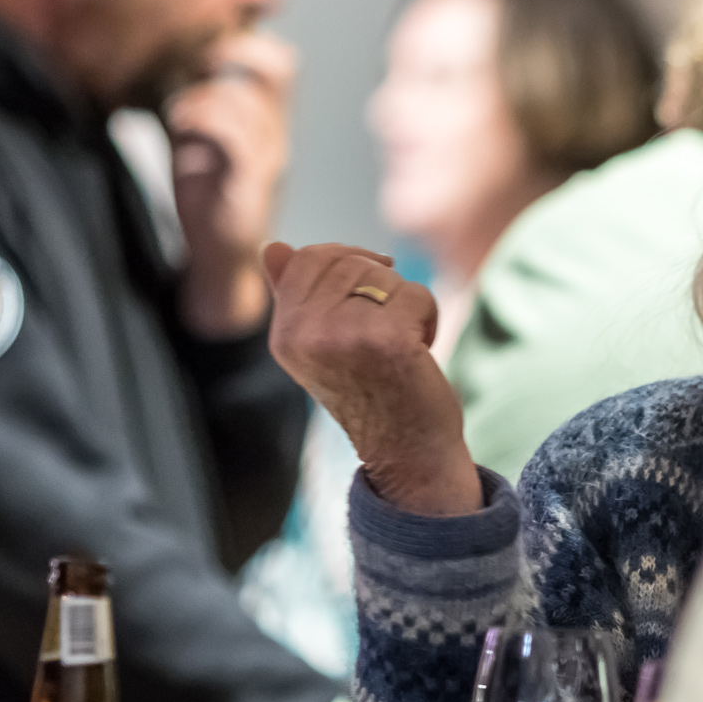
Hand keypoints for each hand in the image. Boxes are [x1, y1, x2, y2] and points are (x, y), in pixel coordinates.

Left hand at [168, 31, 296, 338]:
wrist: (221, 255)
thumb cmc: (208, 193)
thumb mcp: (198, 132)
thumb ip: (194, 93)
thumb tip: (162, 53)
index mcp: (266, 115)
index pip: (276, 57)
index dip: (243, 36)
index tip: (197, 43)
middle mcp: (277, 131)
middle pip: (280, 66)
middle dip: (236, 49)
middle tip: (197, 60)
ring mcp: (270, 156)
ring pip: (246, 99)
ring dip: (201, 95)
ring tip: (175, 112)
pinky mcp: (253, 184)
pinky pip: (237, 137)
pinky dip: (204, 121)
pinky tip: (179, 126)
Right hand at [264, 241, 481, 514]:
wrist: (406, 453)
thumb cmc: (373, 394)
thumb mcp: (324, 346)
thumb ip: (300, 298)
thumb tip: (273, 249)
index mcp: (284, 335)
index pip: (305, 258)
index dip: (347, 256)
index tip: (375, 275)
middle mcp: (303, 334)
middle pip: (348, 262)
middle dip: (382, 284)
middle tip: (391, 325)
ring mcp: (340, 336)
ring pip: (384, 276)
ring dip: (406, 303)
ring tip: (402, 342)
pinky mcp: (383, 340)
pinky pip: (416, 295)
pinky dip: (429, 318)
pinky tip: (420, 351)